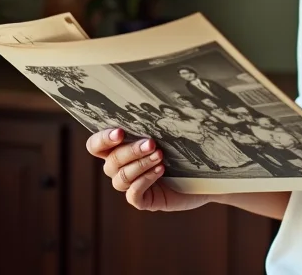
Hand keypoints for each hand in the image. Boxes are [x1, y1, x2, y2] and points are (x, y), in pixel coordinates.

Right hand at [85, 128, 207, 212]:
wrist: (206, 174)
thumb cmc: (183, 147)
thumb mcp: (167, 133)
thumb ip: (154, 123)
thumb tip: (154, 101)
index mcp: (119, 148)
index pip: (95, 146)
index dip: (102, 140)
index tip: (120, 132)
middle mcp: (121, 168)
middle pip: (110, 162)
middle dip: (131, 151)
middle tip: (152, 143)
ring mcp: (131, 185)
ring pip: (121, 178)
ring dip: (140, 165)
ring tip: (160, 156)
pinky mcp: (144, 200)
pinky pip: (132, 195)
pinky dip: (144, 182)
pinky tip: (159, 171)